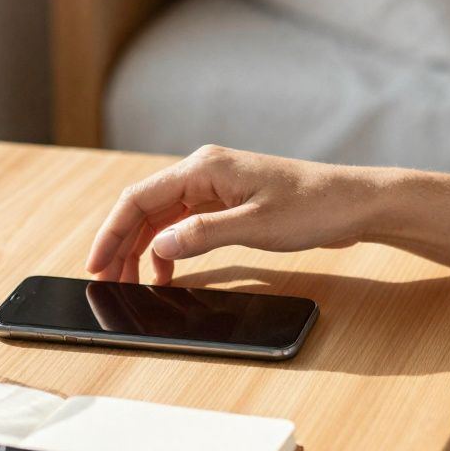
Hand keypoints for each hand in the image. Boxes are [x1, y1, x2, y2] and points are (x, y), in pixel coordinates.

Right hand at [86, 145, 376, 283]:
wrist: (353, 202)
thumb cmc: (312, 207)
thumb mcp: (255, 226)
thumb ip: (202, 235)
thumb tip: (158, 246)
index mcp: (203, 168)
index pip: (138, 198)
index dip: (111, 232)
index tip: (96, 265)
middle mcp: (202, 172)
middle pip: (143, 208)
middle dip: (121, 244)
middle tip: (106, 281)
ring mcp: (214, 186)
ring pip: (160, 217)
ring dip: (142, 248)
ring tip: (130, 282)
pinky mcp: (226, 202)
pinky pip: (183, 223)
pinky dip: (168, 247)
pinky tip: (167, 272)